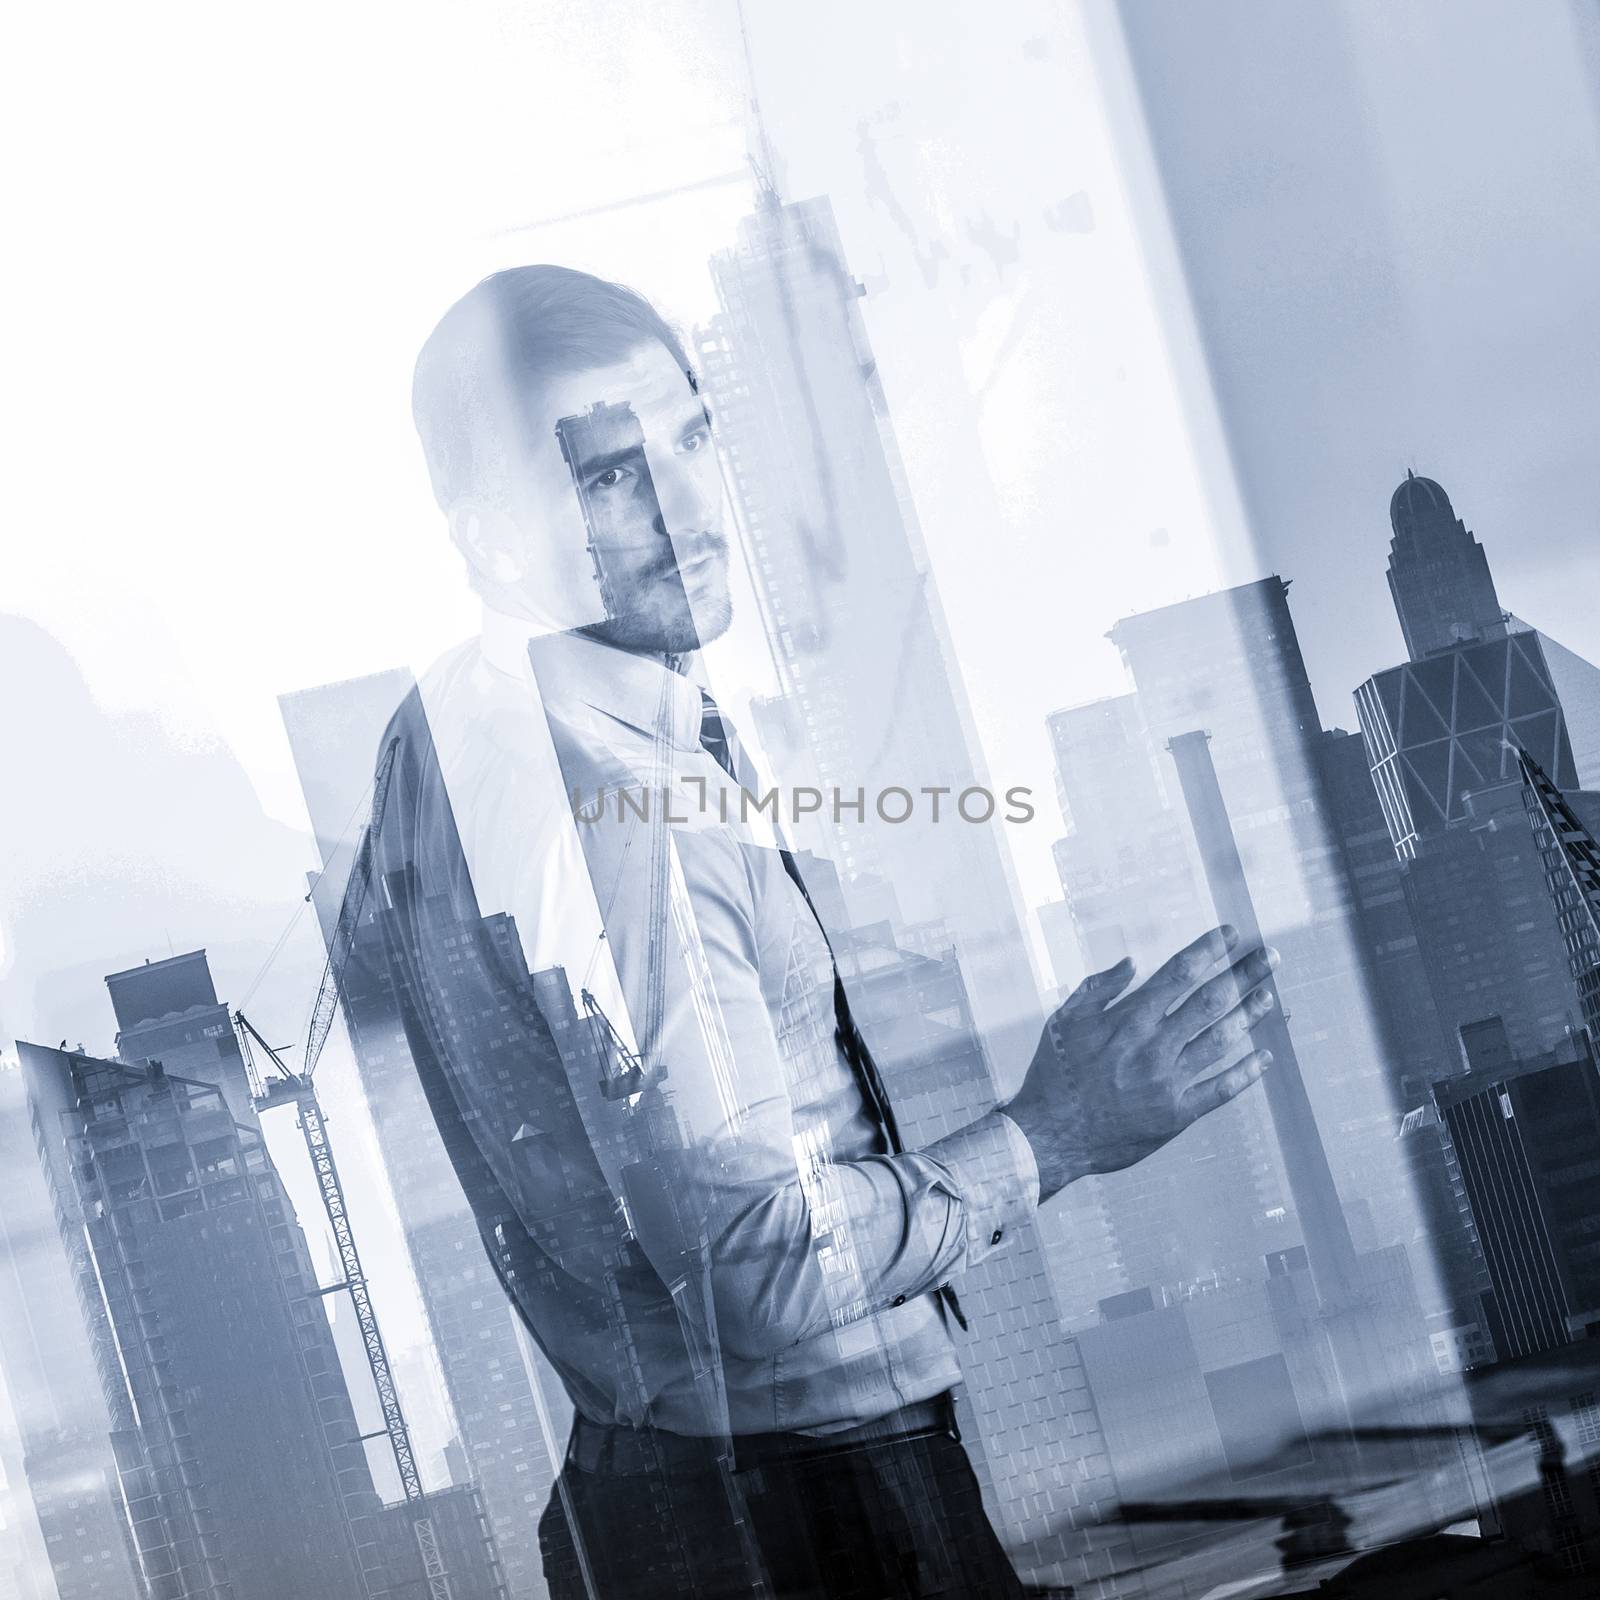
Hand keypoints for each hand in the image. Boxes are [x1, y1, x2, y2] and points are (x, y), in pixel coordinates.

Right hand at [1006, 925, 1276, 1200]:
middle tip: (1271, 956)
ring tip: (1271, 997)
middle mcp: (1154, 1046)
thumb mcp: (1064, 1020)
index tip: (1231, 935)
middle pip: (1211, 1001)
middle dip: (1244, 975)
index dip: (1209, 951)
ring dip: (1250, 1016)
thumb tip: (1132, 962)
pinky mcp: (1176, 1115)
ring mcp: (1168, 1081)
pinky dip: (1246, 1073)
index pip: (1179, 974)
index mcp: (1128, 1020)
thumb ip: (1097, 988)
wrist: (1050, 1135)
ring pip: (1222, 1041)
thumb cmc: (1054, 1073)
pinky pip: (1220, 1090)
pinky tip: (1265, 1058)